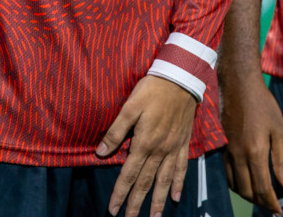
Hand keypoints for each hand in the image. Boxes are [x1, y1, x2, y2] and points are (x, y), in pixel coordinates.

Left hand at [96, 75, 197, 216]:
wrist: (180, 79)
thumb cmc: (152, 90)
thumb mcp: (129, 107)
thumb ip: (116, 131)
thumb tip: (100, 152)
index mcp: (143, 143)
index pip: (128, 175)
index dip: (120, 193)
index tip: (113, 210)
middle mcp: (159, 151)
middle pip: (145, 182)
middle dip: (136, 203)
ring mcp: (172, 148)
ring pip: (164, 180)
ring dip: (158, 200)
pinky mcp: (183, 143)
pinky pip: (181, 168)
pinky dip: (178, 184)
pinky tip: (176, 196)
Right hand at [220, 73, 282, 212]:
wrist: (239, 86)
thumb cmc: (263, 105)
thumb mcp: (280, 130)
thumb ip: (282, 160)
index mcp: (256, 153)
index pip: (263, 188)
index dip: (271, 203)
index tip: (278, 211)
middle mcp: (239, 156)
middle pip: (247, 191)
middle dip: (260, 202)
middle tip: (271, 206)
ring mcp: (229, 152)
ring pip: (235, 185)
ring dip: (248, 195)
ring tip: (261, 197)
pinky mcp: (223, 147)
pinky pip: (227, 174)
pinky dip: (237, 185)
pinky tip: (246, 182)